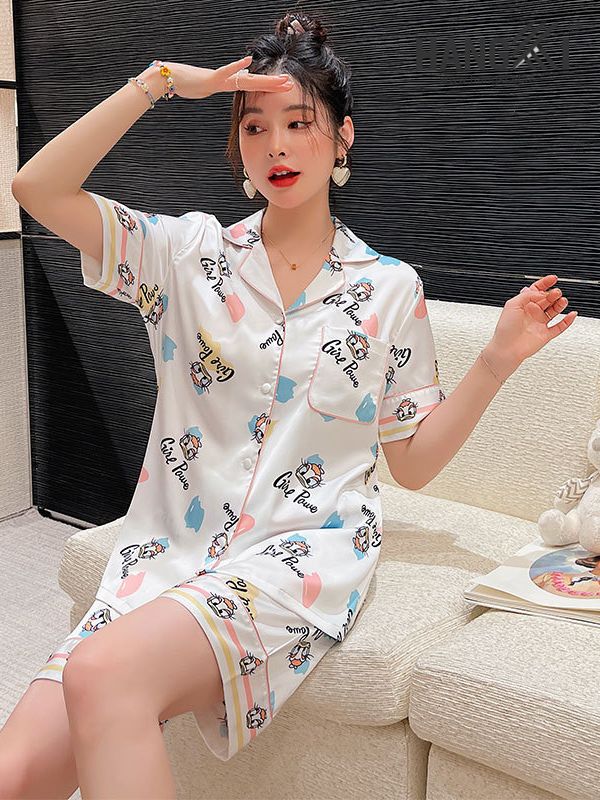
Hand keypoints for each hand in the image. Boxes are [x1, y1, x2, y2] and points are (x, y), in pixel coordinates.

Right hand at [165, 56, 292, 99]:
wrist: (176, 80)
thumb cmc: (191, 83)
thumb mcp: (213, 86)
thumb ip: (226, 81)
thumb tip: (238, 77)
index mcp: (231, 83)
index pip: (254, 85)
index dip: (270, 86)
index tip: (285, 86)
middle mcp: (229, 79)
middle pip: (255, 82)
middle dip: (273, 83)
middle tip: (290, 83)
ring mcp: (222, 78)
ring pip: (247, 79)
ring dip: (264, 79)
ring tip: (279, 79)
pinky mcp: (212, 78)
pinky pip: (226, 72)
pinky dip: (236, 66)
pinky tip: (248, 61)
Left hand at [485, 274, 577, 376]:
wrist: (506, 348)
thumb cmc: (505, 329)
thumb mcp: (513, 304)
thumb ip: (528, 295)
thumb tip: (541, 293)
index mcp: (524, 305)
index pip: (536, 290)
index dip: (545, 283)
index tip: (553, 279)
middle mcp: (532, 313)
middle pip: (547, 299)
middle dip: (553, 294)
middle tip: (556, 293)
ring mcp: (539, 323)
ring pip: (555, 311)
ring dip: (560, 304)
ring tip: (562, 301)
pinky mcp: (545, 334)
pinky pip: (560, 326)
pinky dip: (567, 321)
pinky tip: (571, 314)